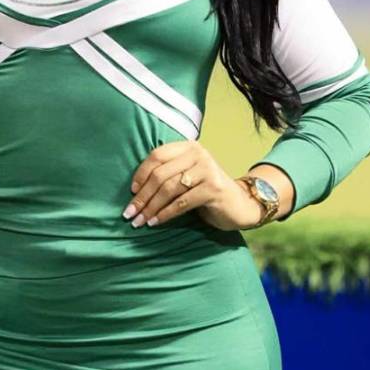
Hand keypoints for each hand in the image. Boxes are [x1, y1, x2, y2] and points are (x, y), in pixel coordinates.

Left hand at [124, 142, 263, 230]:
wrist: (240, 205)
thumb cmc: (206, 191)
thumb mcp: (186, 176)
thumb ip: (167, 174)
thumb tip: (134, 191)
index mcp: (188, 147)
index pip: (156, 156)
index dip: (141, 174)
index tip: (131, 192)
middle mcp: (198, 154)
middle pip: (160, 174)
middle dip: (142, 197)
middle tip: (130, 213)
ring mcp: (207, 170)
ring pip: (169, 189)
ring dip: (151, 208)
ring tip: (139, 221)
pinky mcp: (213, 188)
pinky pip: (181, 202)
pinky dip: (165, 214)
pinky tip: (155, 222)